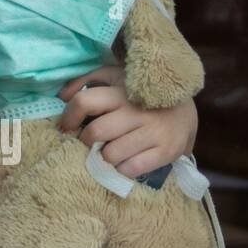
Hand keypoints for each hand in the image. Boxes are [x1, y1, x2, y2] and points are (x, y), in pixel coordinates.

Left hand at [57, 66, 197, 177]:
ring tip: (109, 153)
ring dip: (104, 157)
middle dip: (86, 141)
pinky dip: (122, 170)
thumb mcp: (116, 78)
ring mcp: (153, 132)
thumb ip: (87, 81)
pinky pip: (131, 169)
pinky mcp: (166, 151)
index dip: (69, 117)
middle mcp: (137, 111)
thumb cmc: (141, 95)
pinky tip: (125, 163)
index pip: (84, 101)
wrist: (186, 110)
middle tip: (90, 143)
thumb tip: (61, 96)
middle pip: (95, 132)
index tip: (67, 127)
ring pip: (111, 154)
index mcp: (122, 91)